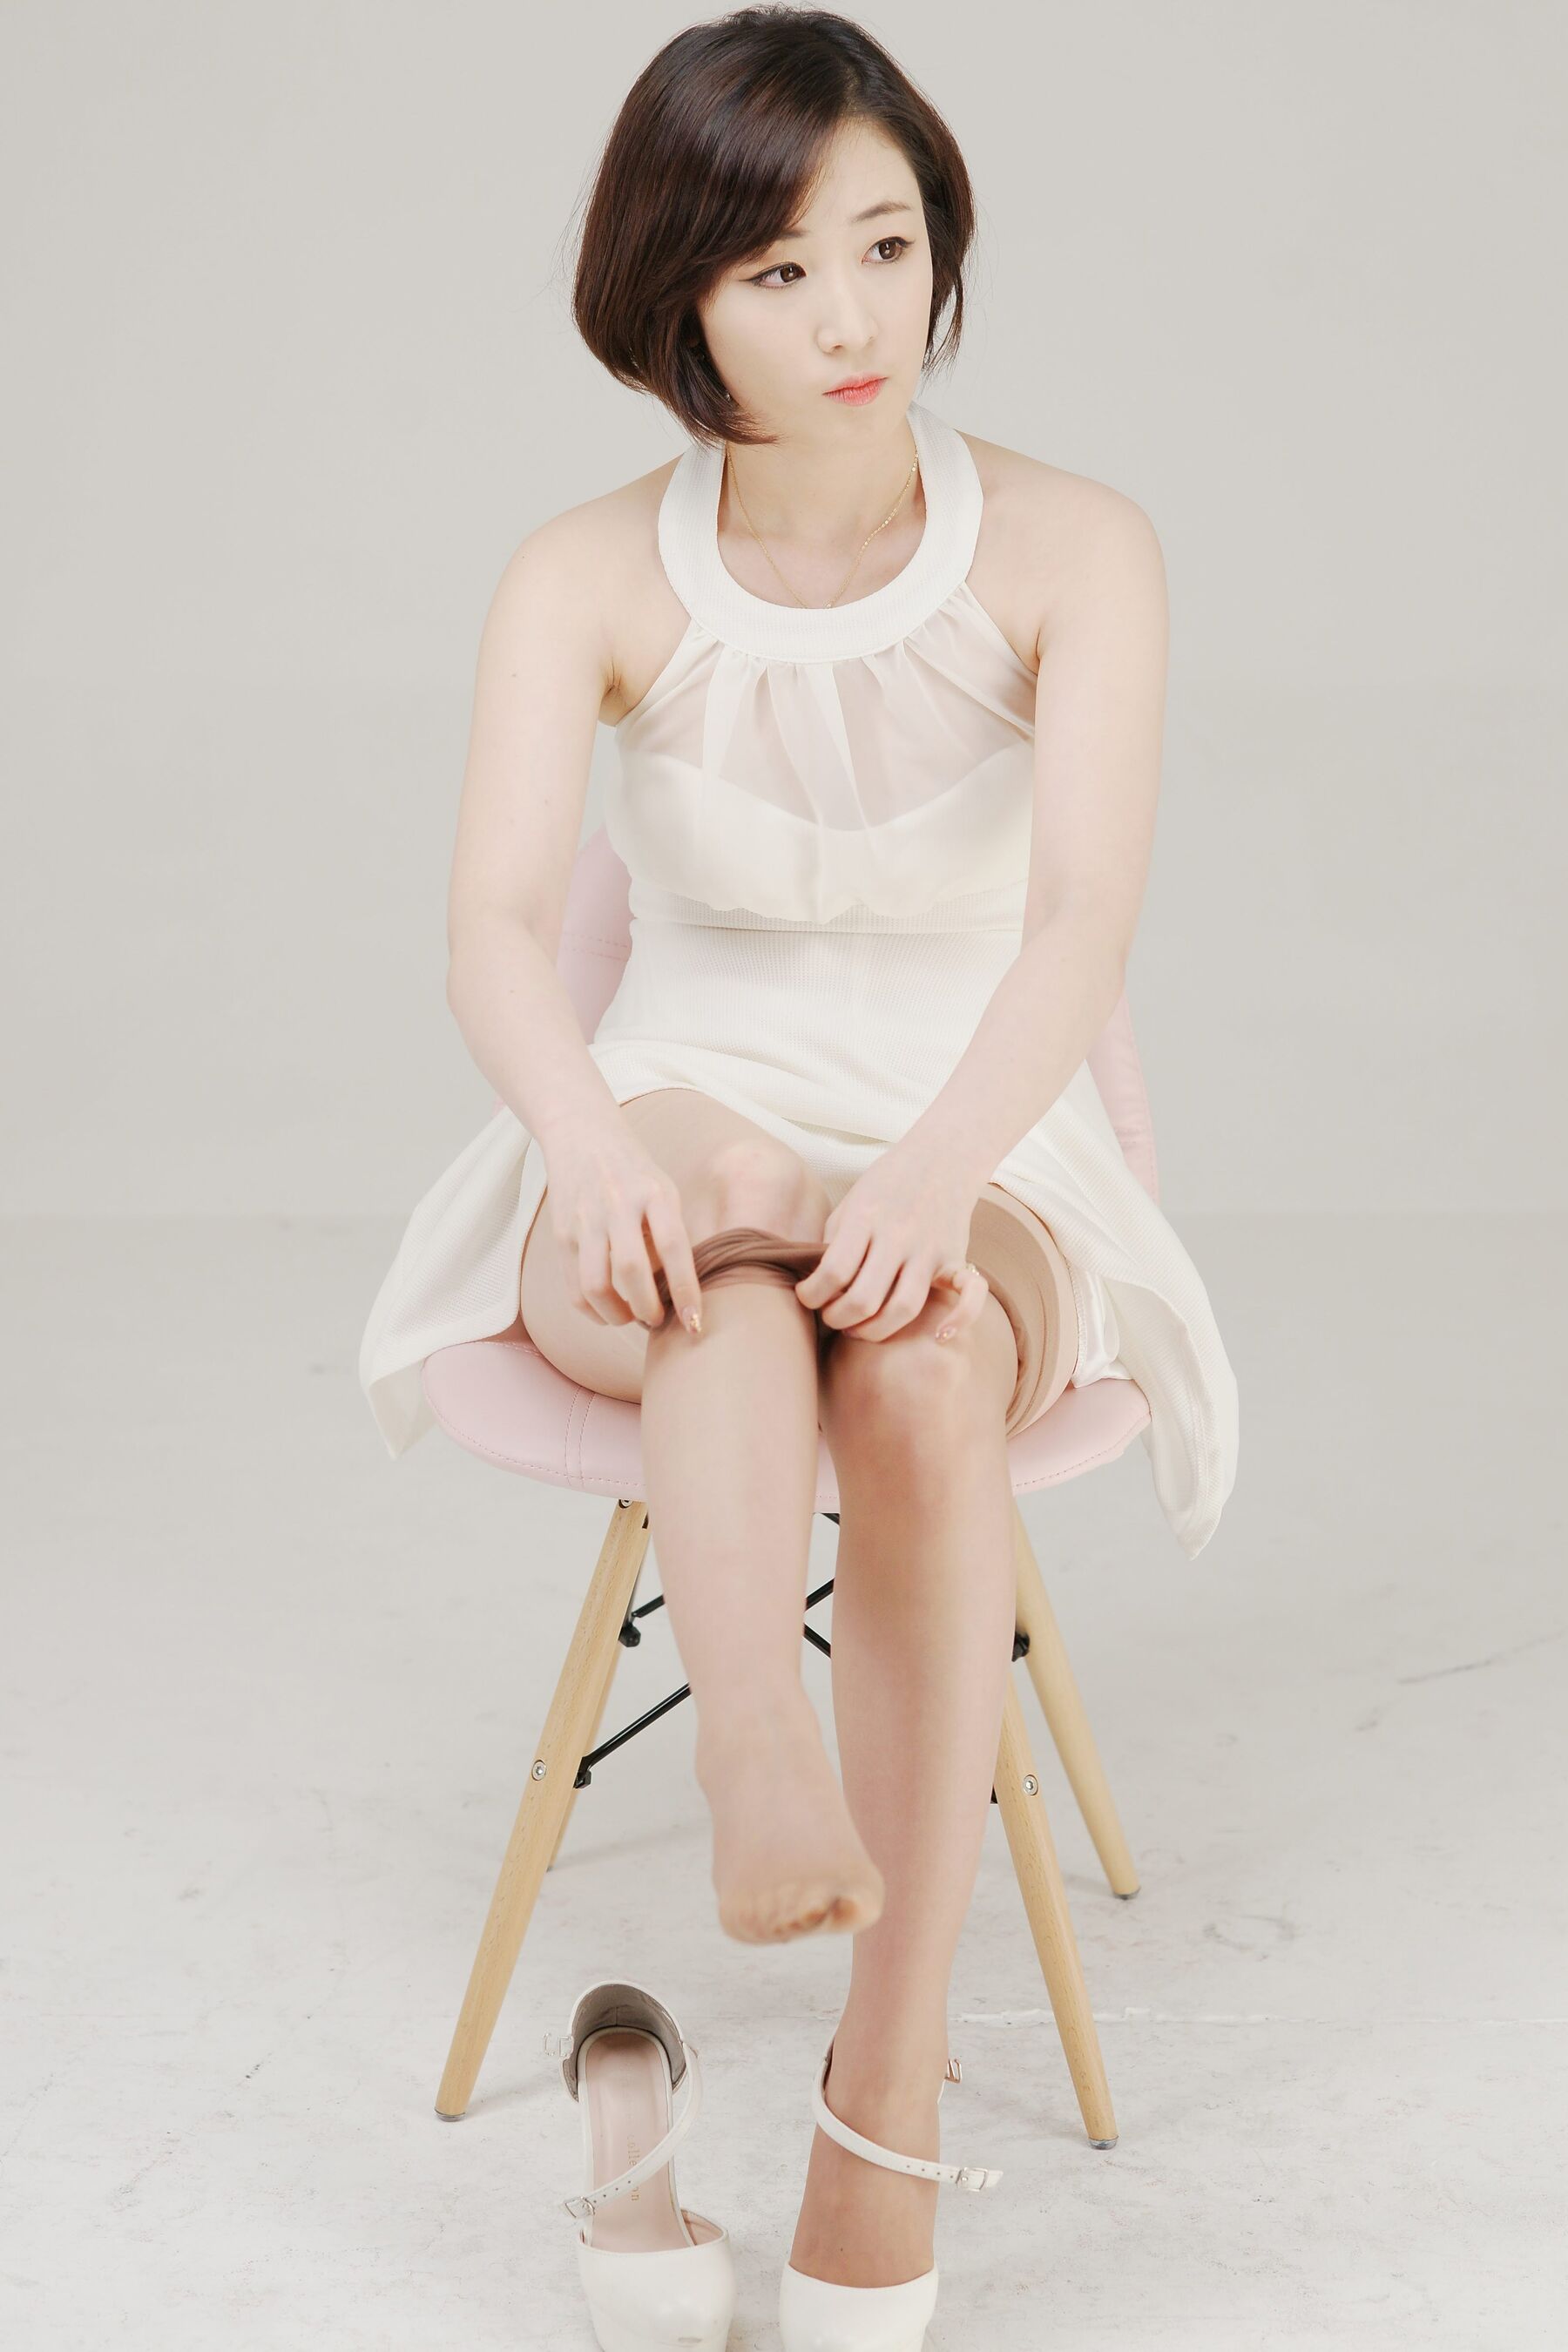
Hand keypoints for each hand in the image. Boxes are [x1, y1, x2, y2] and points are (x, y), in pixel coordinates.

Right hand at [537, 1110, 703, 1334]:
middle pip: (630, 1270)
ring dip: (616, 1316)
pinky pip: (573, 1286)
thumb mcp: (663, 1191)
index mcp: (653, 1192)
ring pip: (595, 1285)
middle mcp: (617, 1204)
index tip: (695, 1323)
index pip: (673, 1247)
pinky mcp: (560, 1233)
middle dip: (647, 1308)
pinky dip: (592, 1310)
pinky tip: (607, 1311)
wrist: (581, 1135)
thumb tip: (674, 1291)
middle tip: (658, 1320)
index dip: (685, 1290)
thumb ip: (670, 1235)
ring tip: (631, 1318)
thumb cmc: (634, 1171)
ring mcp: (584, 1220)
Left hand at [792, 1141, 989, 1344]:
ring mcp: (930, 1250)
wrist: (941, 1157)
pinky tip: (938, 1336)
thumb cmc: (887, 1184)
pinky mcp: (956, 1258)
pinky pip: (971, 1296)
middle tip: (830, 1317)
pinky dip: (959, 1320)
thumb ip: (835, 1242)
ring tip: (859, 1329)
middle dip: (837, 1319)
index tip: (807, 1296)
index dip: (811, 1295)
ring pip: (904, 1308)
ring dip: (875, 1331)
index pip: (833, 1271)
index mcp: (866, 1218)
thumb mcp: (851, 1203)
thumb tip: (818, 1286)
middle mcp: (899, 1236)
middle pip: (864, 1299)